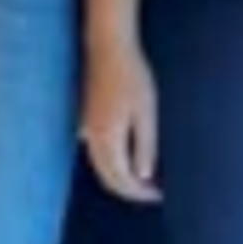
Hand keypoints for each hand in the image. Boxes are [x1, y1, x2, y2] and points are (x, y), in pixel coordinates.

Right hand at [81, 38, 160, 202]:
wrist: (107, 48)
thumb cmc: (132, 76)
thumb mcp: (146, 113)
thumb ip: (145, 146)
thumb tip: (143, 176)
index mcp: (107, 138)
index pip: (120, 179)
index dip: (139, 192)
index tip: (158, 195)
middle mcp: (90, 137)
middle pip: (106, 176)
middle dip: (128, 188)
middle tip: (152, 191)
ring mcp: (84, 127)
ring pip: (99, 164)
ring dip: (119, 176)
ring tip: (142, 177)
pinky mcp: (84, 118)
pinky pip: (95, 150)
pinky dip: (110, 161)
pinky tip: (126, 155)